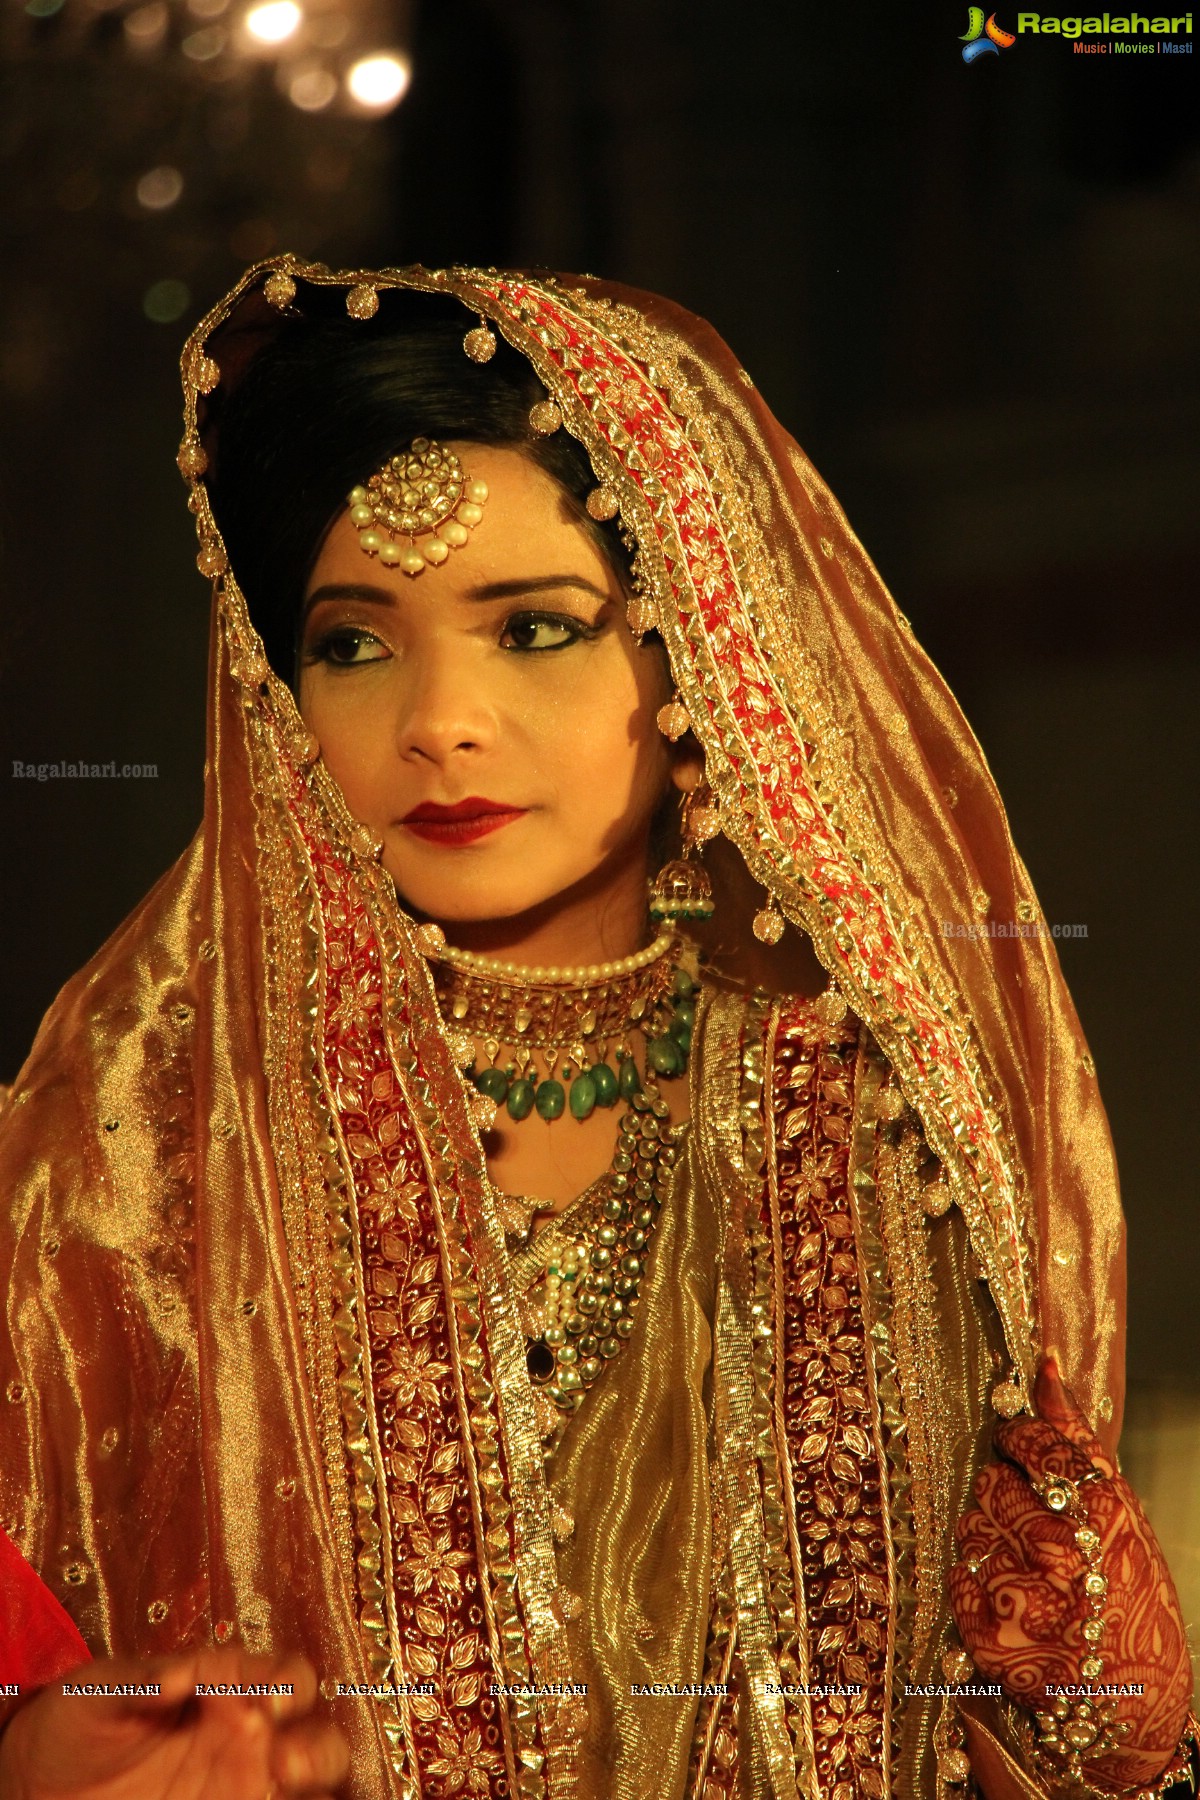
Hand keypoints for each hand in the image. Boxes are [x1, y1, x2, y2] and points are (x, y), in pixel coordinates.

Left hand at [0, 1648, 348, 1799]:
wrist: (41, 1788)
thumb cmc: (73, 1725)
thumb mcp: (93, 1693)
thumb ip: (137, 1678)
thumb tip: (179, 1672)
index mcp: (225, 1687)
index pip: (282, 1676)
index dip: (289, 1684)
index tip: (273, 1700)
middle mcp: (246, 1736)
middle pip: (317, 1735)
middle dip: (316, 1747)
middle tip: (286, 1762)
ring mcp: (241, 1786)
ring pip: (314, 1785)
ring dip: (314, 1782)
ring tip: (280, 1786)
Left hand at [949, 1355, 1191, 1791]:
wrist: (1133, 1708)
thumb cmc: (1132, 1601)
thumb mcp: (1121, 1516)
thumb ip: (1074, 1439)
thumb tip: (1043, 1361)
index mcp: (1099, 1512)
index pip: (1029, 1440)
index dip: (1017, 1442)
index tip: (1015, 1447)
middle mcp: (1059, 1550)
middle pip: (990, 1482)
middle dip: (1004, 1498)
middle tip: (1034, 1531)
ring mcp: (1021, 1595)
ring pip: (968, 1526)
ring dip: (988, 1540)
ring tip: (1027, 1573)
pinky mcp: (987, 1637)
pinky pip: (957, 1576)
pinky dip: (976, 1584)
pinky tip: (1011, 1604)